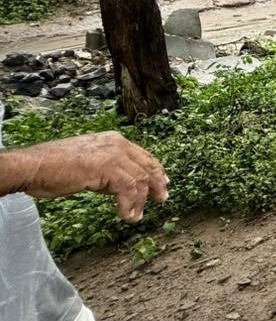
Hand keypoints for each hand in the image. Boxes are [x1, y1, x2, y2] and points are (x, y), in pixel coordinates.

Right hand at [20, 131, 167, 222]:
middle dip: (156, 184)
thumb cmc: (51, 167)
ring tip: (136, 216)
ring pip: (140, 180)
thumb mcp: (86, 166)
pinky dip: (129, 205)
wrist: (33, 165)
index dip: (154, 170)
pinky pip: (129, 190)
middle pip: (147, 165)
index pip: (142, 155)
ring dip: (140, 201)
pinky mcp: (107, 169)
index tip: (161, 183)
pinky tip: (125, 215)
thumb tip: (116, 186)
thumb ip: (105, 171)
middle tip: (162, 199)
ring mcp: (113, 155)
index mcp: (112, 140)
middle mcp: (116, 143)